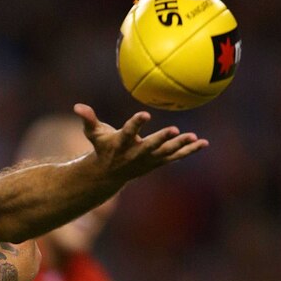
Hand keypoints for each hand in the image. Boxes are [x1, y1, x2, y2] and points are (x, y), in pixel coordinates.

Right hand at [73, 103, 207, 182]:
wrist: (109, 175)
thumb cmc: (102, 147)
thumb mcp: (93, 133)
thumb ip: (88, 119)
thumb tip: (77, 105)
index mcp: (120, 144)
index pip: (128, 133)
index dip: (136, 124)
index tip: (145, 115)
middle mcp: (135, 154)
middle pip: (150, 146)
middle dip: (161, 139)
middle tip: (173, 130)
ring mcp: (148, 160)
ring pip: (166, 153)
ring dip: (180, 146)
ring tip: (194, 137)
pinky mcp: (157, 163)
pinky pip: (175, 156)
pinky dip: (189, 150)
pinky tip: (203, 143)